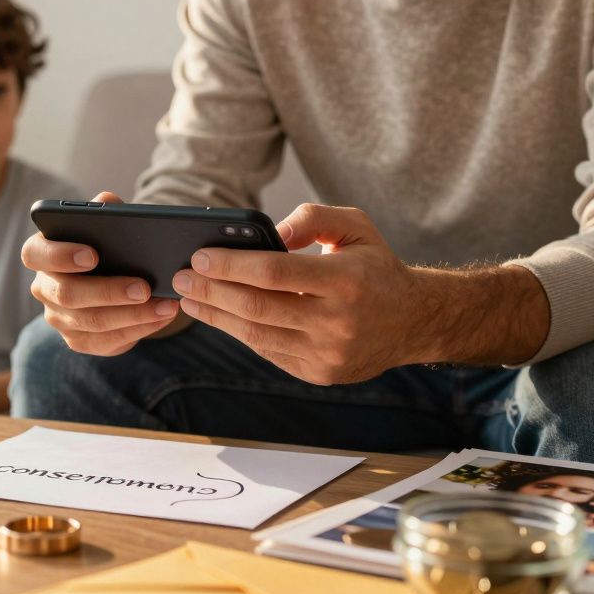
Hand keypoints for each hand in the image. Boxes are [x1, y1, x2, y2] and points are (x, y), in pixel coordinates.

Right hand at [21, 192, 180, 355]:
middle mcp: (44, 288)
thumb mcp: (105, 226)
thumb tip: (107, 201)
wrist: (112, 280)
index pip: (35, 254)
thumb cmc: (105, 247)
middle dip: (108, 291)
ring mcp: (59, 318)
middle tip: (143, 287)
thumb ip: (104, 212)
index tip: (92, 254)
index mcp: (41, 253)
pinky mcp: (79, 340)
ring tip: (165, 305)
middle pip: (68, 294)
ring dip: (133, 314)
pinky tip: (160, 318)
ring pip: (92, 322)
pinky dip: (138, 329)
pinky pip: (107, 341)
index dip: (60, 255)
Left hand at [170, 203, 423, 384]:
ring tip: (190, 297)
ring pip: (257, 335)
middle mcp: (337, 322)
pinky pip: (269, 351)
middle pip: (258, 307)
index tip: (199, 255)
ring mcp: (327, 354)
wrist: (413, 321)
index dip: (232, 264)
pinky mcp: (319, 374)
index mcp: (346, 280)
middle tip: (180, 276)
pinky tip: (219, 315)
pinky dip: (240, 332)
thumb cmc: (375, 266)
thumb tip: (265, 234)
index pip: (275, 272)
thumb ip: (310, 219)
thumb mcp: (354, 226)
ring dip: (216, 316)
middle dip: (212, 290)